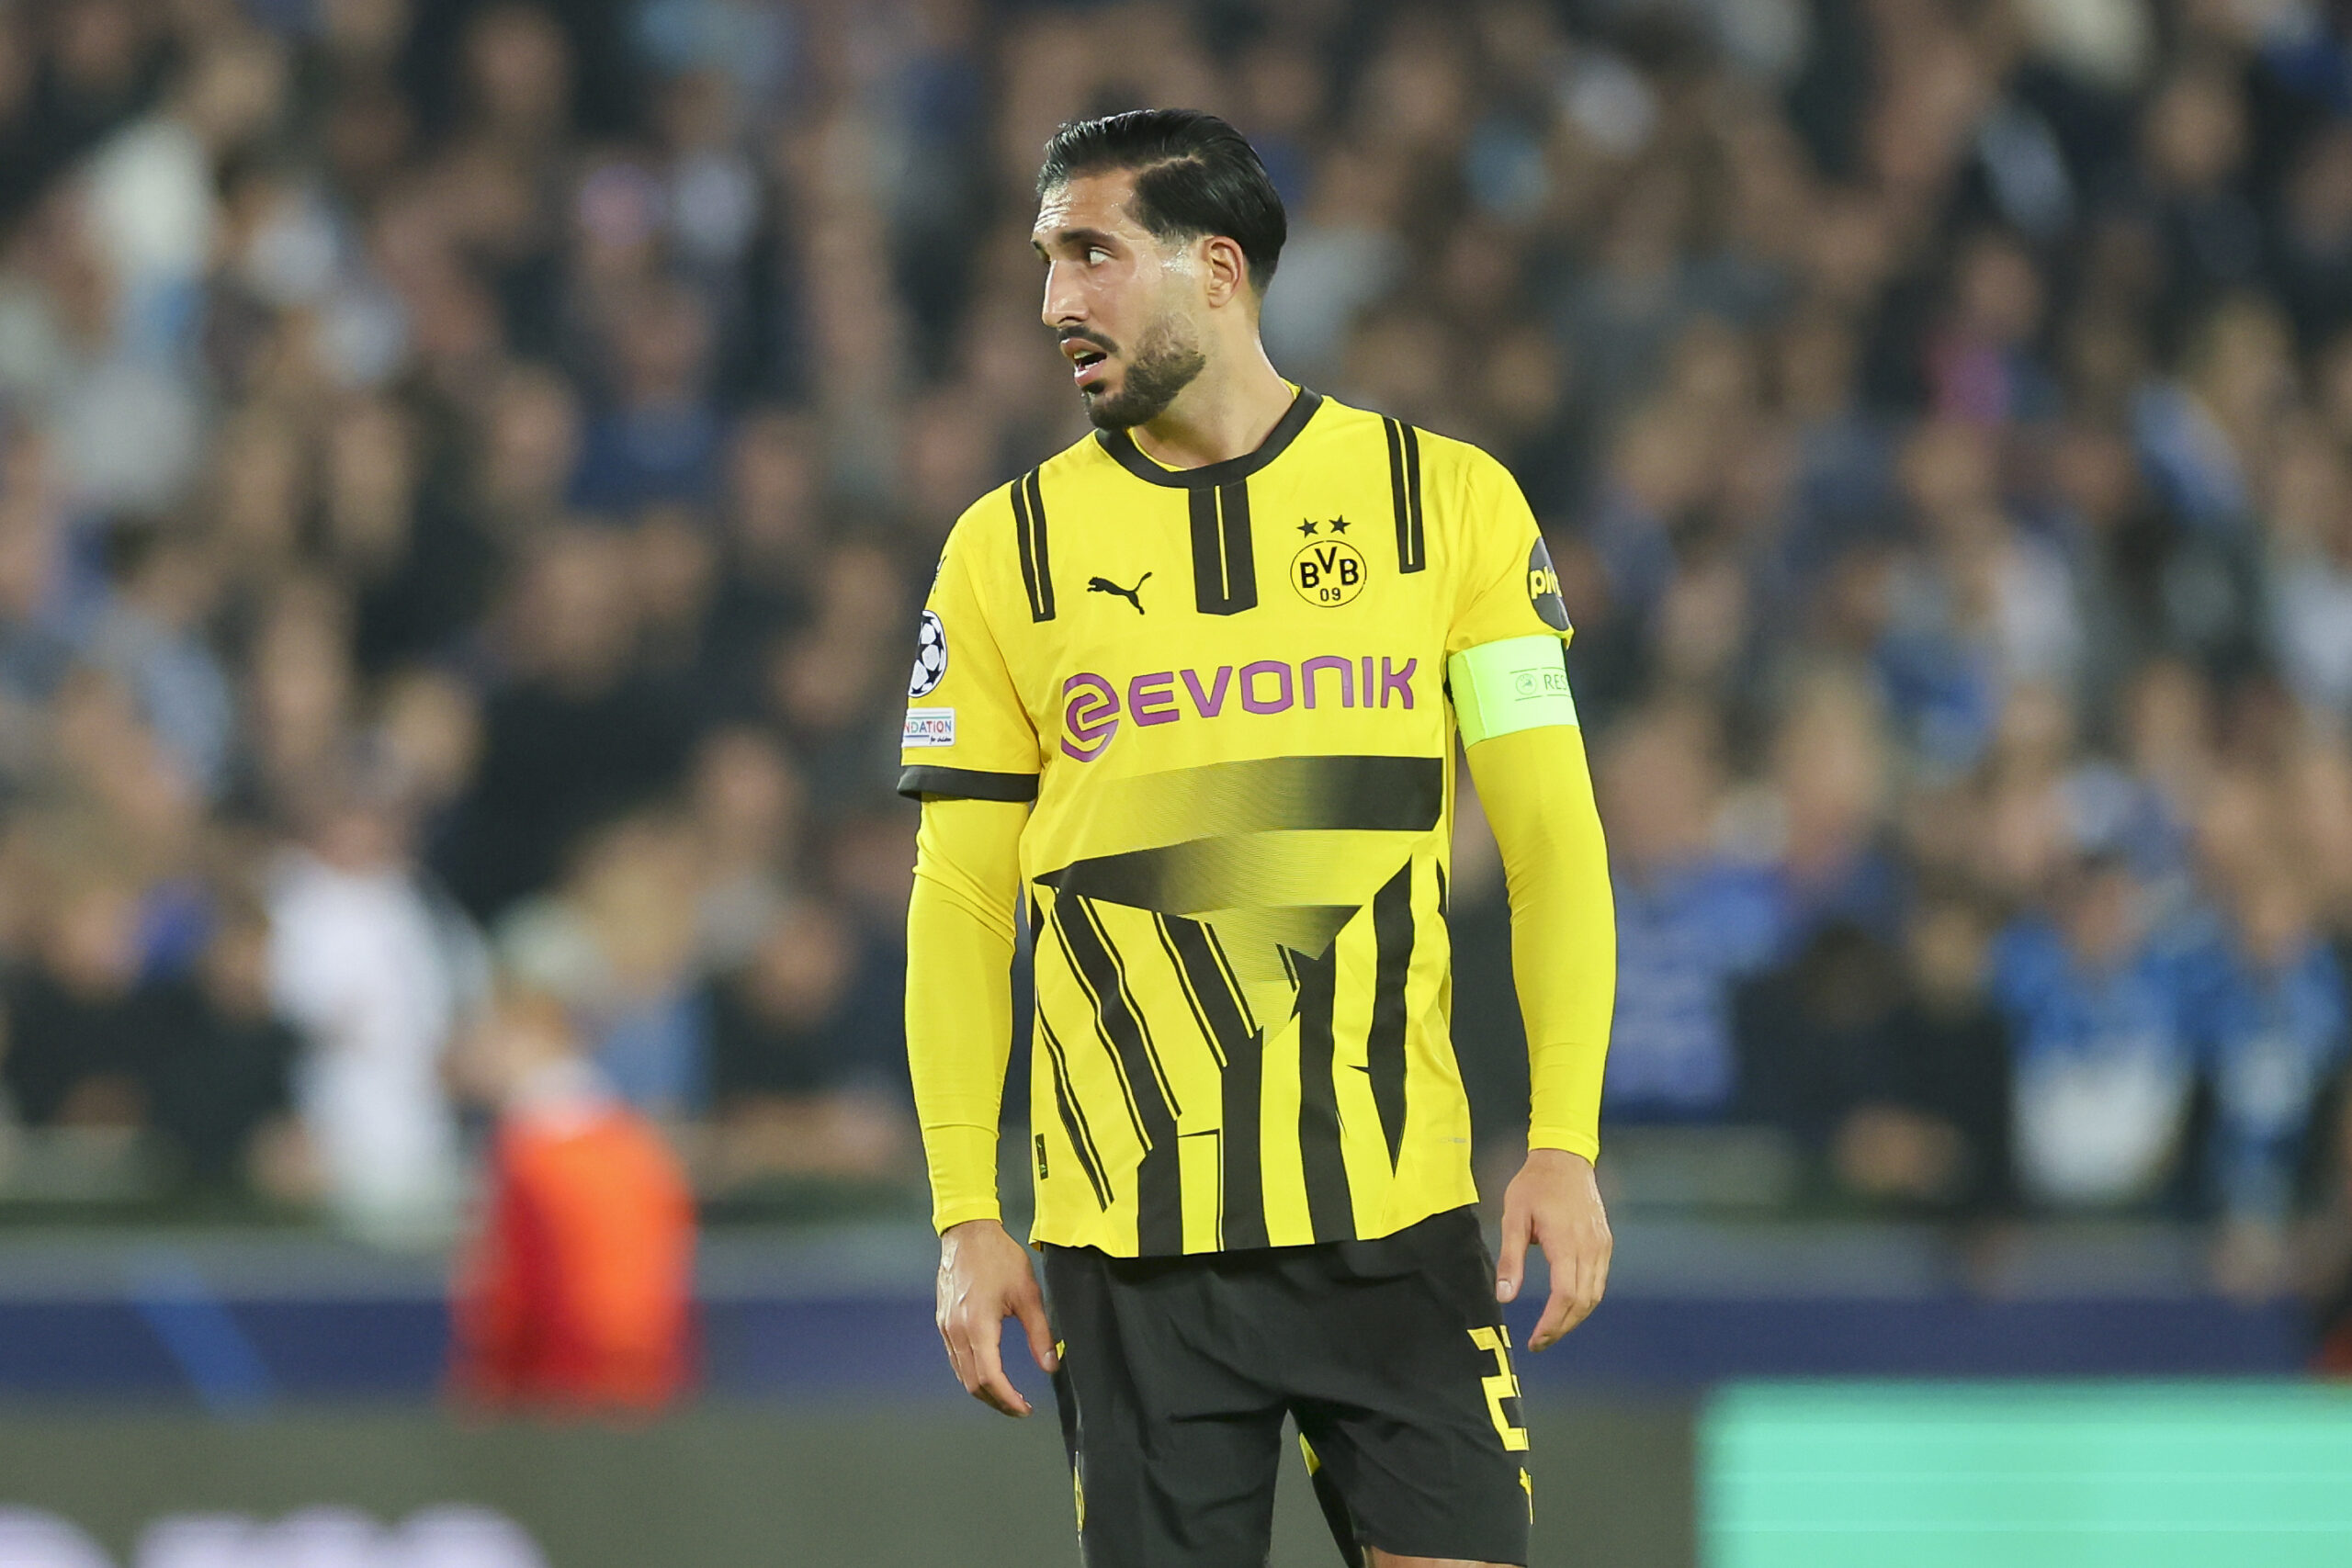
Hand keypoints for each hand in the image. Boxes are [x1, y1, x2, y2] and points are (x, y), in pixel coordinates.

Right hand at [936, 1219, 1057, 1415]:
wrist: (968, 1233)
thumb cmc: (999, 1257)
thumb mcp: (1028, 1294)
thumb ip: (1040, 1333)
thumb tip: (1051, 1366)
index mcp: (978, 1326)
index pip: (991, 1378)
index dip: (1008, 1399)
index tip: (1025, 1409)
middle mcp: (957, 1331)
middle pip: (973, 1383)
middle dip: (997, 1401)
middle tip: (1019, 1408)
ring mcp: (946, 1327)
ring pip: (961, 1374)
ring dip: (984, 1390)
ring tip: (1007, 1395)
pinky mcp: (943, 1322)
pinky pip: (955, 1359)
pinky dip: (972, 1373)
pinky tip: (989, 1373)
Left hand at [1495, 1148, 1611, 1350]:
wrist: (1565, 1158)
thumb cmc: (1534, 1185)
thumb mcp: (1514, 1216)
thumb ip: (1511, 1258)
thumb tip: (1505, 1296)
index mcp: (1566, 1242)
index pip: (1565, 1296)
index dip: (1552, 1323)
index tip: (1536, 1339)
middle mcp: (1590, 1248)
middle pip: (1583, 1302)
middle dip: (1562, 1327)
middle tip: (1540, 1341)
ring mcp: (1601, 1246)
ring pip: (1594, 1295)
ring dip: (1575, 1317)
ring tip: (1552, 1329)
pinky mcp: (1605, 1243)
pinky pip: (1599, 1281)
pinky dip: (1585, 1300)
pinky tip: (1568, 1306)